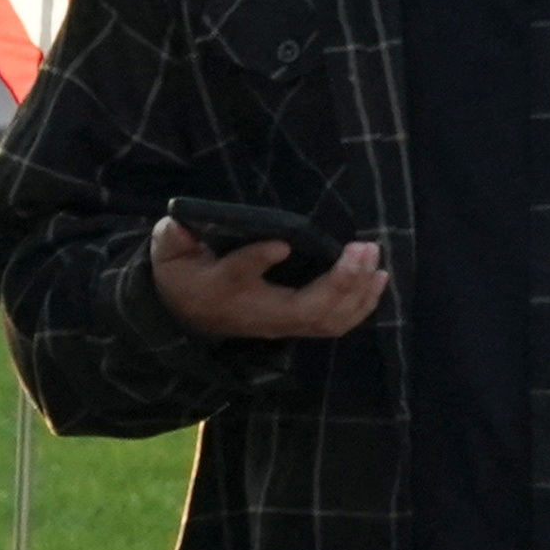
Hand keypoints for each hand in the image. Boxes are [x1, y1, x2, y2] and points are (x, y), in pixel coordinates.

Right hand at [152, 220, 387, 341]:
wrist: (184, 314)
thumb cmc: (182, 274)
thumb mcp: (170, 252)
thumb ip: (174, 238)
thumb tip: (183, 225)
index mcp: (221, 289)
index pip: (238, 276)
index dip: (257, 259)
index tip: (281, 244)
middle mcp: (258, 314)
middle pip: (306, 310)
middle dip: (340, 282)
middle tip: (364, 247)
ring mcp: (280, 324)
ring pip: (327, 321)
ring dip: (358, 293)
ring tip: (376, 261)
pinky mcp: (297, 324)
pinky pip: (335, 324)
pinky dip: (362, 304)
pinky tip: (379, 279)